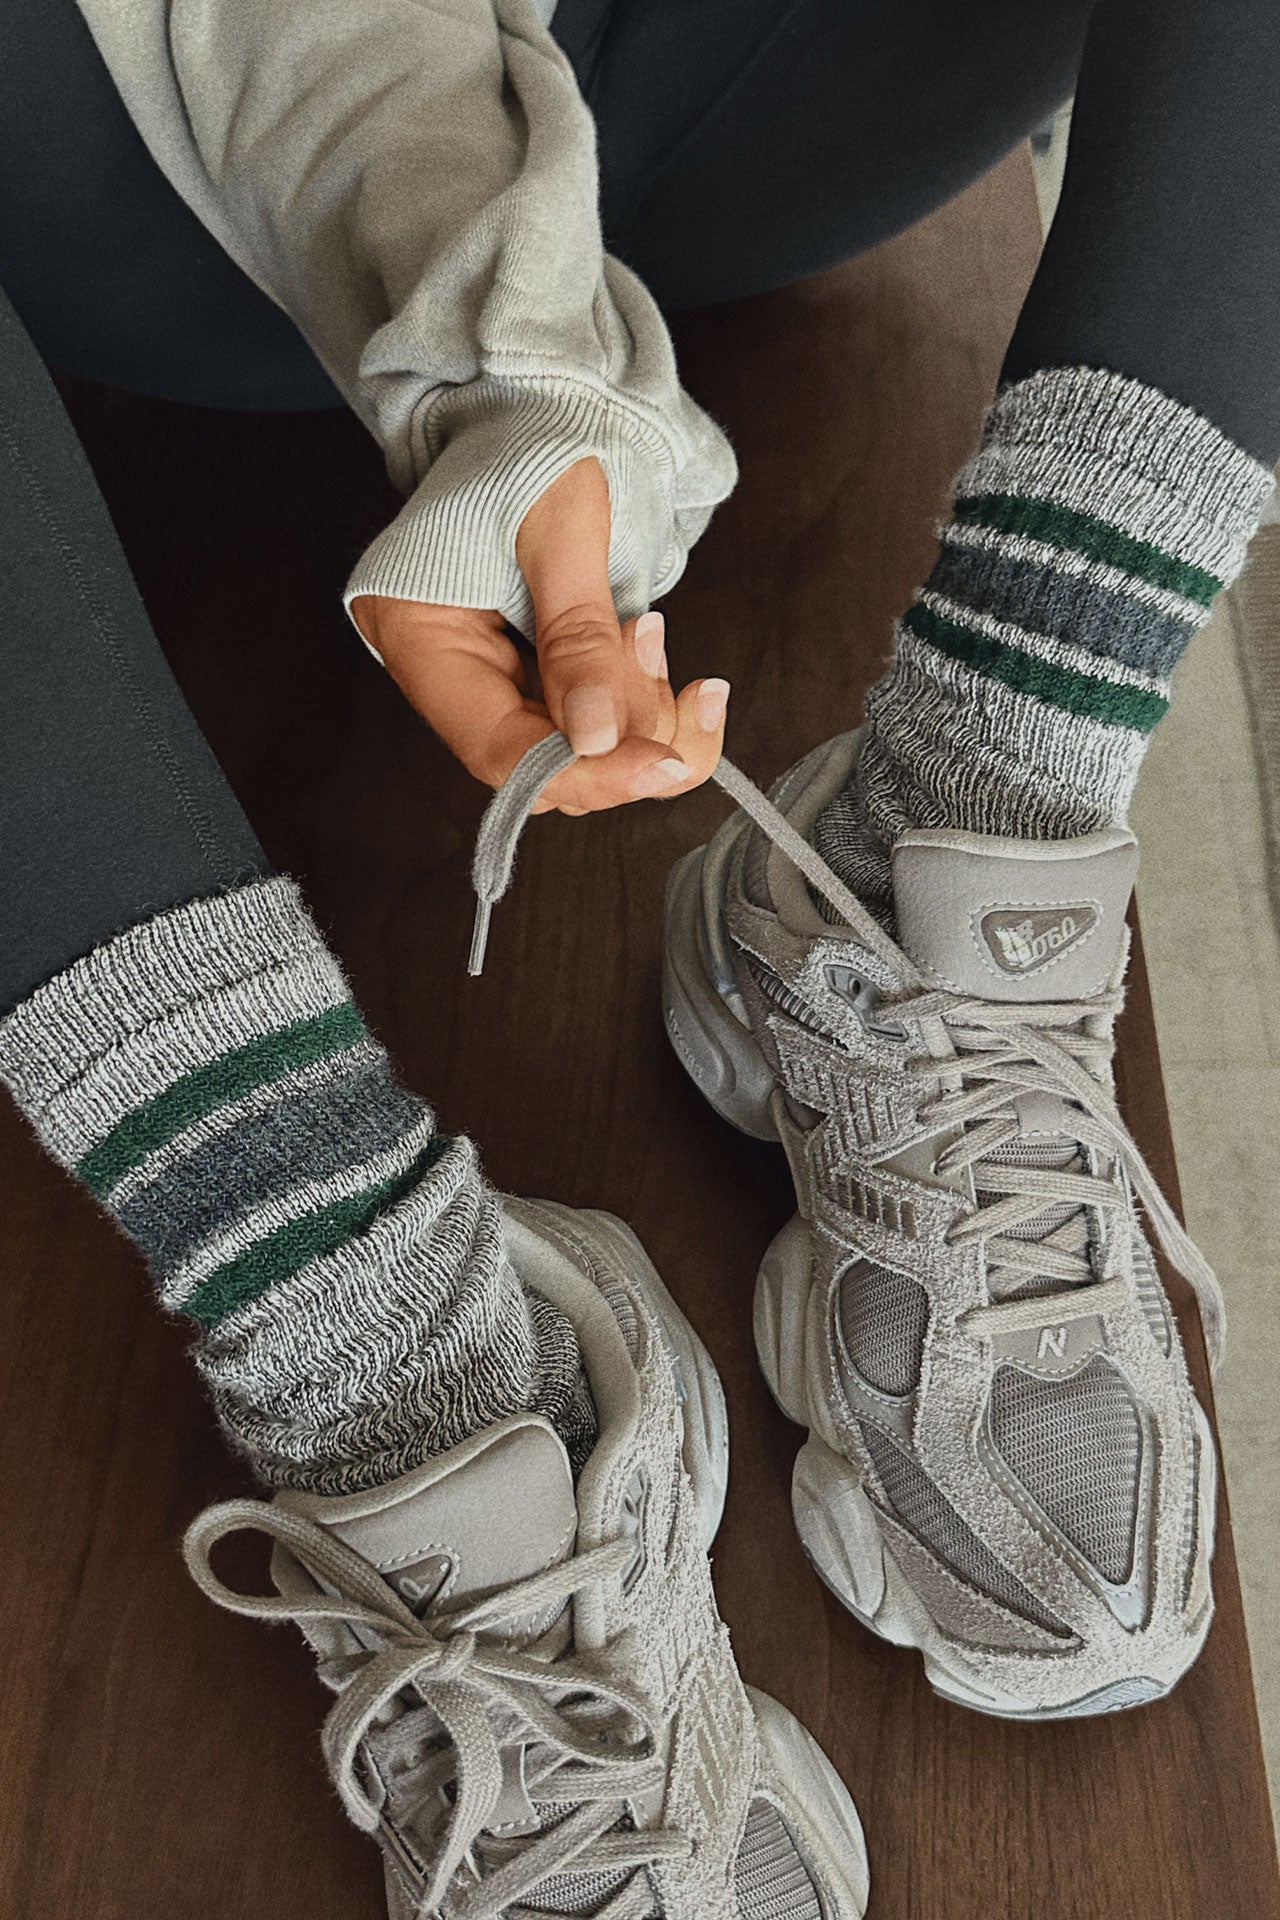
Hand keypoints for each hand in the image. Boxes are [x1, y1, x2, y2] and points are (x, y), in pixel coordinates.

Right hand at [350, 457, 728, 814]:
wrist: (542, 400)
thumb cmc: (534, 440)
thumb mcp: (560, 528)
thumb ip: (578, 636)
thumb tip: (600, 739)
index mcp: (417, 634)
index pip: (497, 747)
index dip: (582, 770)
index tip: (662, 764)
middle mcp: (444, 671)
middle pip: (537, 764)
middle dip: (626, 743)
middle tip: (692, 695)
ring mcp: (489, 675)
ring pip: (573, 751)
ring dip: (642, 720)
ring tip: (658, 638)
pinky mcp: (530, 671)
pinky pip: (588, 720)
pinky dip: (639, 704)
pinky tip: (660, 655)